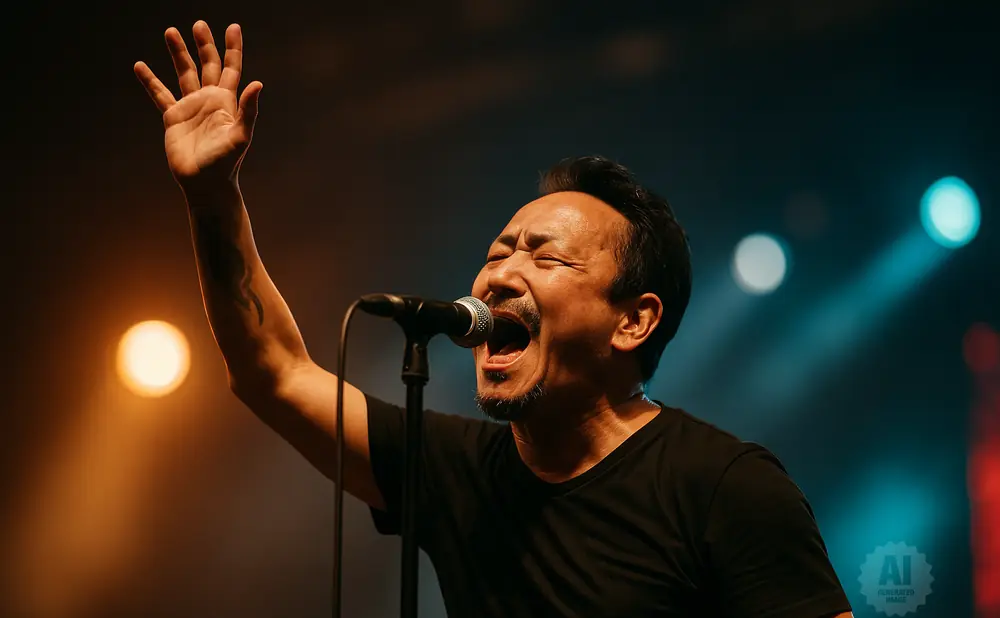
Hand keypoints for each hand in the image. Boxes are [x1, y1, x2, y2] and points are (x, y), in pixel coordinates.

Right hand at [134, 21, 261, 191]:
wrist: (205, 184)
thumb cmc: (226, 163)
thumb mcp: (240, 136)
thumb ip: (248, 110)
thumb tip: (258, 83)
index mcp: (227, 101)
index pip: (231, 68)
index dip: (233, 48)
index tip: (233, 27)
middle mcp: (209, 100)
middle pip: (207, 65)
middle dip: (204, 45)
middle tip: (199, 24)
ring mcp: (191, 107)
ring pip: (184, 73)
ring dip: (178, 53)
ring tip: (170, 31)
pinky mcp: (173, 117)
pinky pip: (159, 94)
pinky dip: (150, 81)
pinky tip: (140, 66)